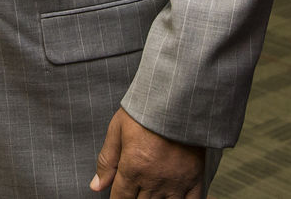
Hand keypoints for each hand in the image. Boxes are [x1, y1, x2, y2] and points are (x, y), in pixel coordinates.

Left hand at [90, 108, 204, 197]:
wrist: (177, 102)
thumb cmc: (144, 113)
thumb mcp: (117, 131)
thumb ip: (107, 161)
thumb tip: (95, 186)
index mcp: (133, 168)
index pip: (121, 198)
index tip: (116, 198)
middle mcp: (154, 180)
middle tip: (133, 193)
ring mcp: (176, 182)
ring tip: (149, 195)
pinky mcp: (195, 180)